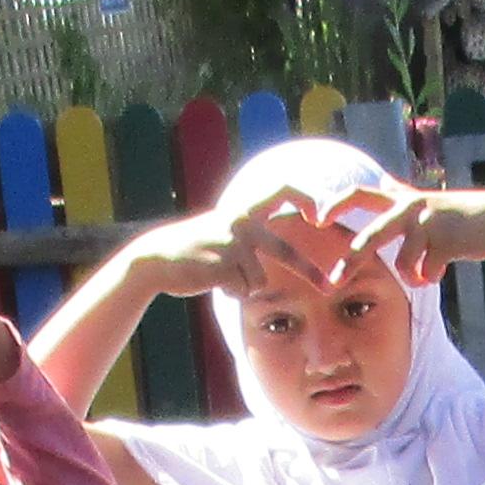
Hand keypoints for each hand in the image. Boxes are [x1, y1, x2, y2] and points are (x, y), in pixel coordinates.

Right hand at [139, 187, 344, 304]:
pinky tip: (212, 281)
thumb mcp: (222, 228)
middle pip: (285, 252)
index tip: (319, 216)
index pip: (282, 191)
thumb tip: (280, 233)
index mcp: (244, 209)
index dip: (305, 199)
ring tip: (220, 274)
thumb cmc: (192, 247)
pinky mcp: (224, 267)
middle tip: (327, 286)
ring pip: (259, 281)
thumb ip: (249, 230)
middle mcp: (242, 223)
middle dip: (308, 271)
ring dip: (243, 286)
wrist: (156, 259)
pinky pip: (243, 291)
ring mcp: (233, 245)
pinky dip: (231, 293)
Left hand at [336, 184, 484, 287]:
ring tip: (421, 273)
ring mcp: (428, 224)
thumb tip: (380, 179)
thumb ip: (399, 195)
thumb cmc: (456, 216)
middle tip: (334, 281)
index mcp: (400, 198)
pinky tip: (443, 268)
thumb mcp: (424, 202)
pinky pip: (426, 273)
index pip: (359, 194)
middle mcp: (410, 207)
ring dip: (411, 275)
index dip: (335, 204)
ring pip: (403, 263)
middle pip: (373, 234)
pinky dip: (431, 277)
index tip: (315, 219)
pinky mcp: (446, 241)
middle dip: (352, 258)